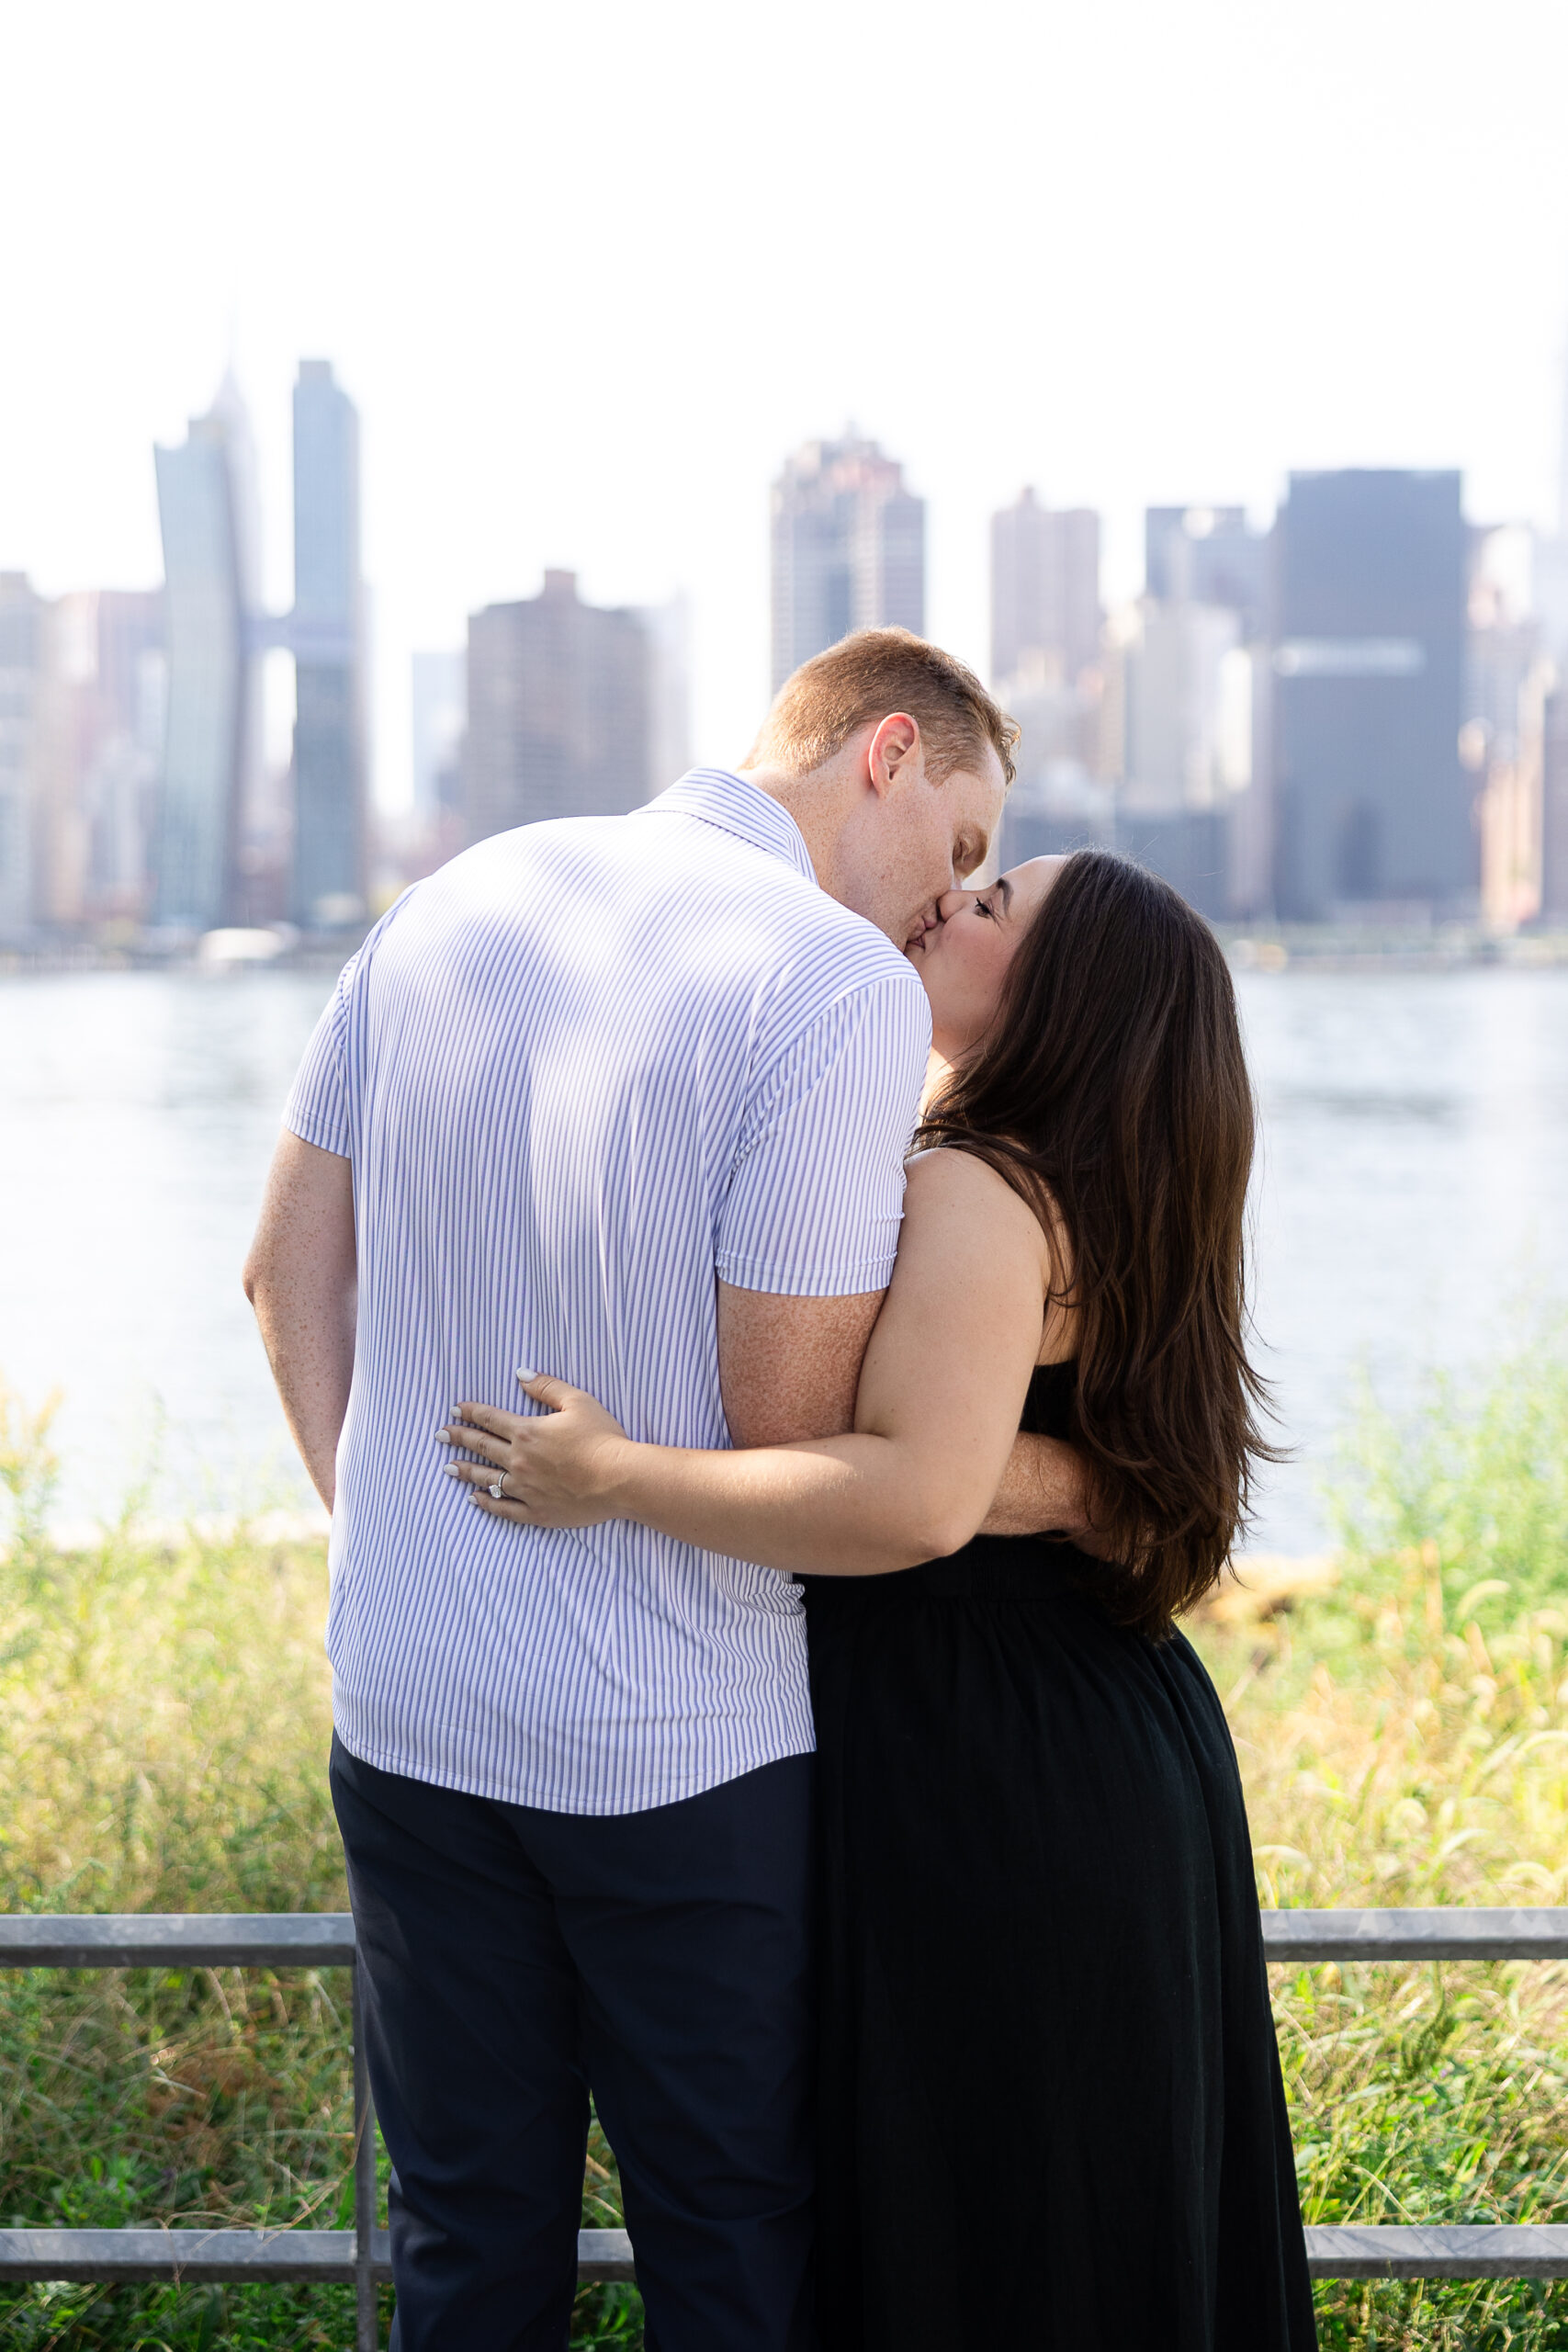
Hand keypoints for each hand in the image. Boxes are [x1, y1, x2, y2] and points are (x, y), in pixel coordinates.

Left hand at [436, 1372, 633, 1527]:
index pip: (490, 1419)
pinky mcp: (536, 1511)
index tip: (455, 1410)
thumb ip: (547, 1387)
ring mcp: (525, 1489)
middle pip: (481, 1446)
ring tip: (448, 1467)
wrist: (620, 1479)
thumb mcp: (578, 1402)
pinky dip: (487, 1503)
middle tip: (440, 1435)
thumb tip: (521, 1374)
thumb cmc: (602, 1438)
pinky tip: (475, 1499)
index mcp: (527, 1432)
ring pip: (486, 1478)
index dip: (470, 1412)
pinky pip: (504, 1509)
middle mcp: (519, 1460)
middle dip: (458, 1438)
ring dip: (465, 1470)